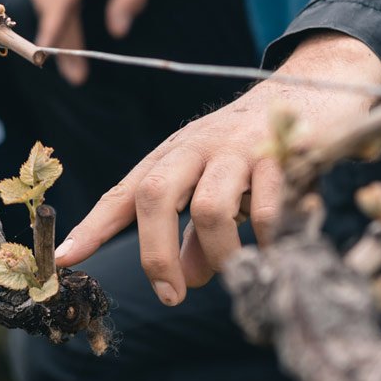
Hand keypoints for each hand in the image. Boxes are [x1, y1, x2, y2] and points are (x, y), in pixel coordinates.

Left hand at [55, 32, 380, 302]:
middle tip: (171, 295)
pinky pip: (267, 211)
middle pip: (155, 195)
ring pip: (209, 208)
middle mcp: (197, 146)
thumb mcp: (215, 184)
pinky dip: (268, 242)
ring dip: (219, 254)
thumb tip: (188, 279)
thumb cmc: (255, 148)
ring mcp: (238, 147)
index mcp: (173, 154)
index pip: (125, 192)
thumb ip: (194, 234)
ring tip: (236, 273)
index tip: (63, 259)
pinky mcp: (281, 154)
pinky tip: (277, 250)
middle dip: (155, 254)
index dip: (92, 227)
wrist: (317, 86)